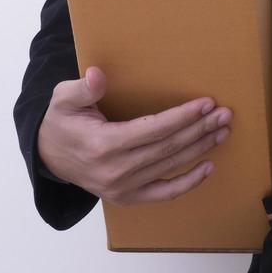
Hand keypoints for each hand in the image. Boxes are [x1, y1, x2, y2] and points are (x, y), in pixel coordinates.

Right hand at [36, 66, 232, 204]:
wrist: (48, 156)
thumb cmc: (61, 122)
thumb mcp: (63, 99)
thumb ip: (83, 88)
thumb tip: (99, 75)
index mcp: (104, 145)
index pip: (154, 129)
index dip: (182, 117)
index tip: (205, 103)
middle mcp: (116, 170)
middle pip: (168, 147)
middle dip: (200, 129)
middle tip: (224, 113)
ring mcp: (123, 187)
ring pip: (171, 166)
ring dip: (200, 148)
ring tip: (222, 131)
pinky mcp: (128, 197)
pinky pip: (164, 192)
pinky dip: (188, 182)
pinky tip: (207, 166)